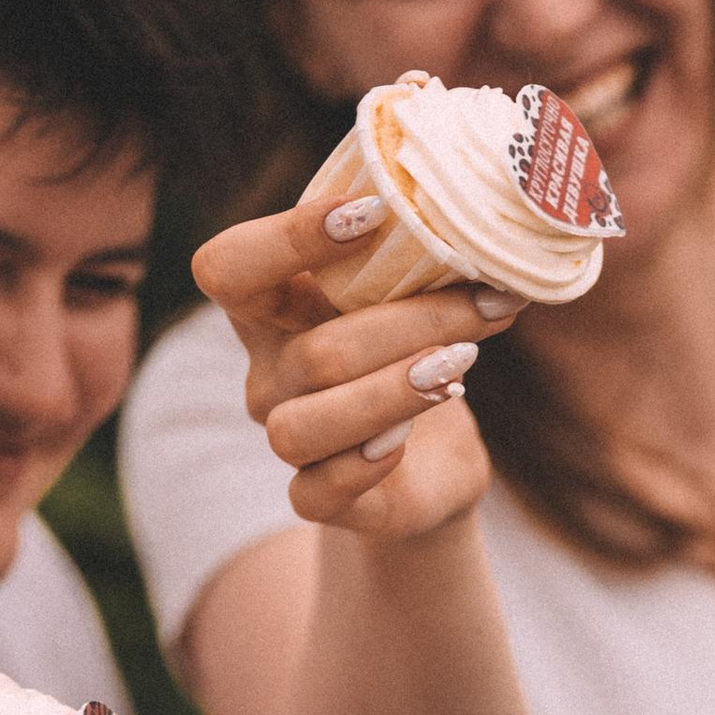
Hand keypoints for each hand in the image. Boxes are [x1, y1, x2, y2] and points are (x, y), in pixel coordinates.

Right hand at [192, 190, 506, 540]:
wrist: (437, 457)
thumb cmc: (416, 350)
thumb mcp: (412, 293)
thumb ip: (415, 255)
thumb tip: (482, 219)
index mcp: (273, 308)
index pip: (228, 268)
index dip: (287, 239)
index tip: (372, 214)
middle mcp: (269, 375)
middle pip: (314, 353)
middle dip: (411, 324)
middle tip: (487, 302)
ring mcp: (290, 439)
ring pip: (305, 426)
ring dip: (392, 392)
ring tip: (458, 366)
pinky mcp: (321, 500)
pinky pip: (315, 494)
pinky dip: (362, 465)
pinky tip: (408, 439)